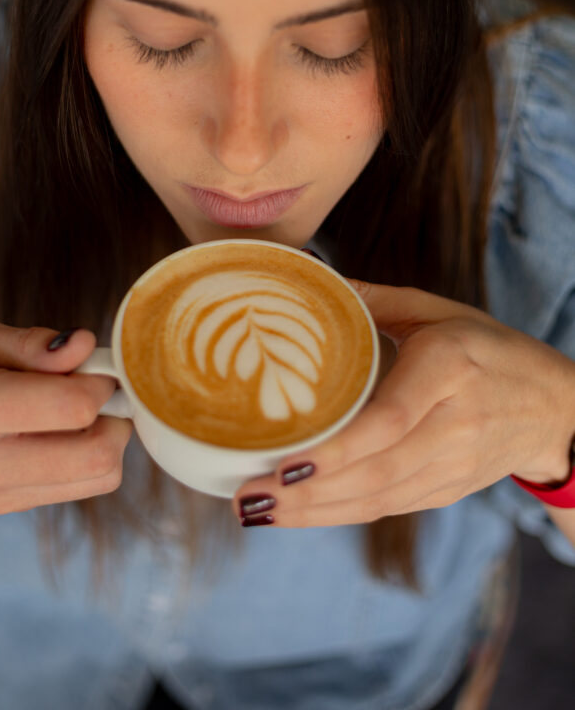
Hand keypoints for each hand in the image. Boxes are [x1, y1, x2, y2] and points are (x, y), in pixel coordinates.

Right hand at [0, 322, 130, 516]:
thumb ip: (30, 344)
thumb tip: (84, 345)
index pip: (72, 407)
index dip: (99, 379)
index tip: (93, 362)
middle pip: (98, 454)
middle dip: (117, 413)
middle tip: (96, 386)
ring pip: (100, 477)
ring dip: (109, 437)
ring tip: (80, 408)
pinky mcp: (7, 508)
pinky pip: (81, 487)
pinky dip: (90, 455)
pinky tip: (63, 430)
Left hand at [234, 282, 574, 527]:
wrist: (553, 407)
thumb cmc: (489, 350)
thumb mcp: (438, 311)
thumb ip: (375, 299)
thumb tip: (310, 278)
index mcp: (450, 368)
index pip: (392, 420)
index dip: (339, 450)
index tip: (288, 462)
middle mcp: (455, 425)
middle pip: (376, 471)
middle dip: (308, 493)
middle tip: (248, 495)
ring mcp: (453, 467)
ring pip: (377, 499)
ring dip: (313, 513)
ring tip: (256, 509)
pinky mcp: (446, 491)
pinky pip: (386, 507)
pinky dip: (337, 514)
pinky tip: (294, 512)